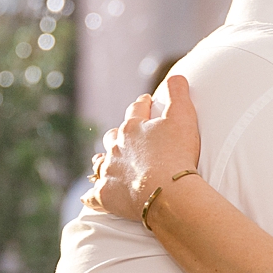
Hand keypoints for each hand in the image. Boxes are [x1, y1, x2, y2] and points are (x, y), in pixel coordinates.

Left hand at [84, 74, 201, 220]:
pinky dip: (92, 195)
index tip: (145, 101)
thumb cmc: (177, 154)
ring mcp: (110, 172)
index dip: (142, 105)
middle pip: (114, 136)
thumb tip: (176, 76)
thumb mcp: (183, 116)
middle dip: (119, 134)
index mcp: (133, 127)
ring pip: (101, 162)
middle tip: (124, 135)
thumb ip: (179, 93)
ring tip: (103, 160)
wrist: (167, 191)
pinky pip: (94, 195)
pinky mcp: (107, 196)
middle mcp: (117, 147)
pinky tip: (89, 197)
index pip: (137, 110)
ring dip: (103, 160)